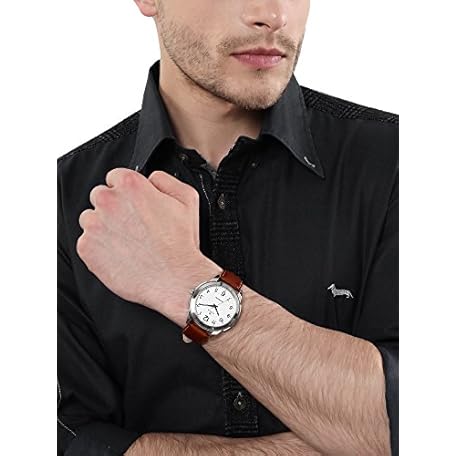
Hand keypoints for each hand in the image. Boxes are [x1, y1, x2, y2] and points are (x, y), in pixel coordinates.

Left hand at [76, 168, 220, 325]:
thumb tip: (151, 178)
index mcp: (130, 185)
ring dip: (104, 227)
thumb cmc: (181, 243)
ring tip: (127, 242)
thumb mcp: (187, 198)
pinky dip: (100, 249)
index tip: (134, 204)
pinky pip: (87, 243)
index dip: (127, 192)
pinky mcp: (87, 248)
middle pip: (100, 196)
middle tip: (133, 225)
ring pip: (90, 219)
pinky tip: (121, 255)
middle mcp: (108, 201)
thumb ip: (164, 179)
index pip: (115, 177)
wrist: (174, 279)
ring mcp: (94, 225)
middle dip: (114, 208)